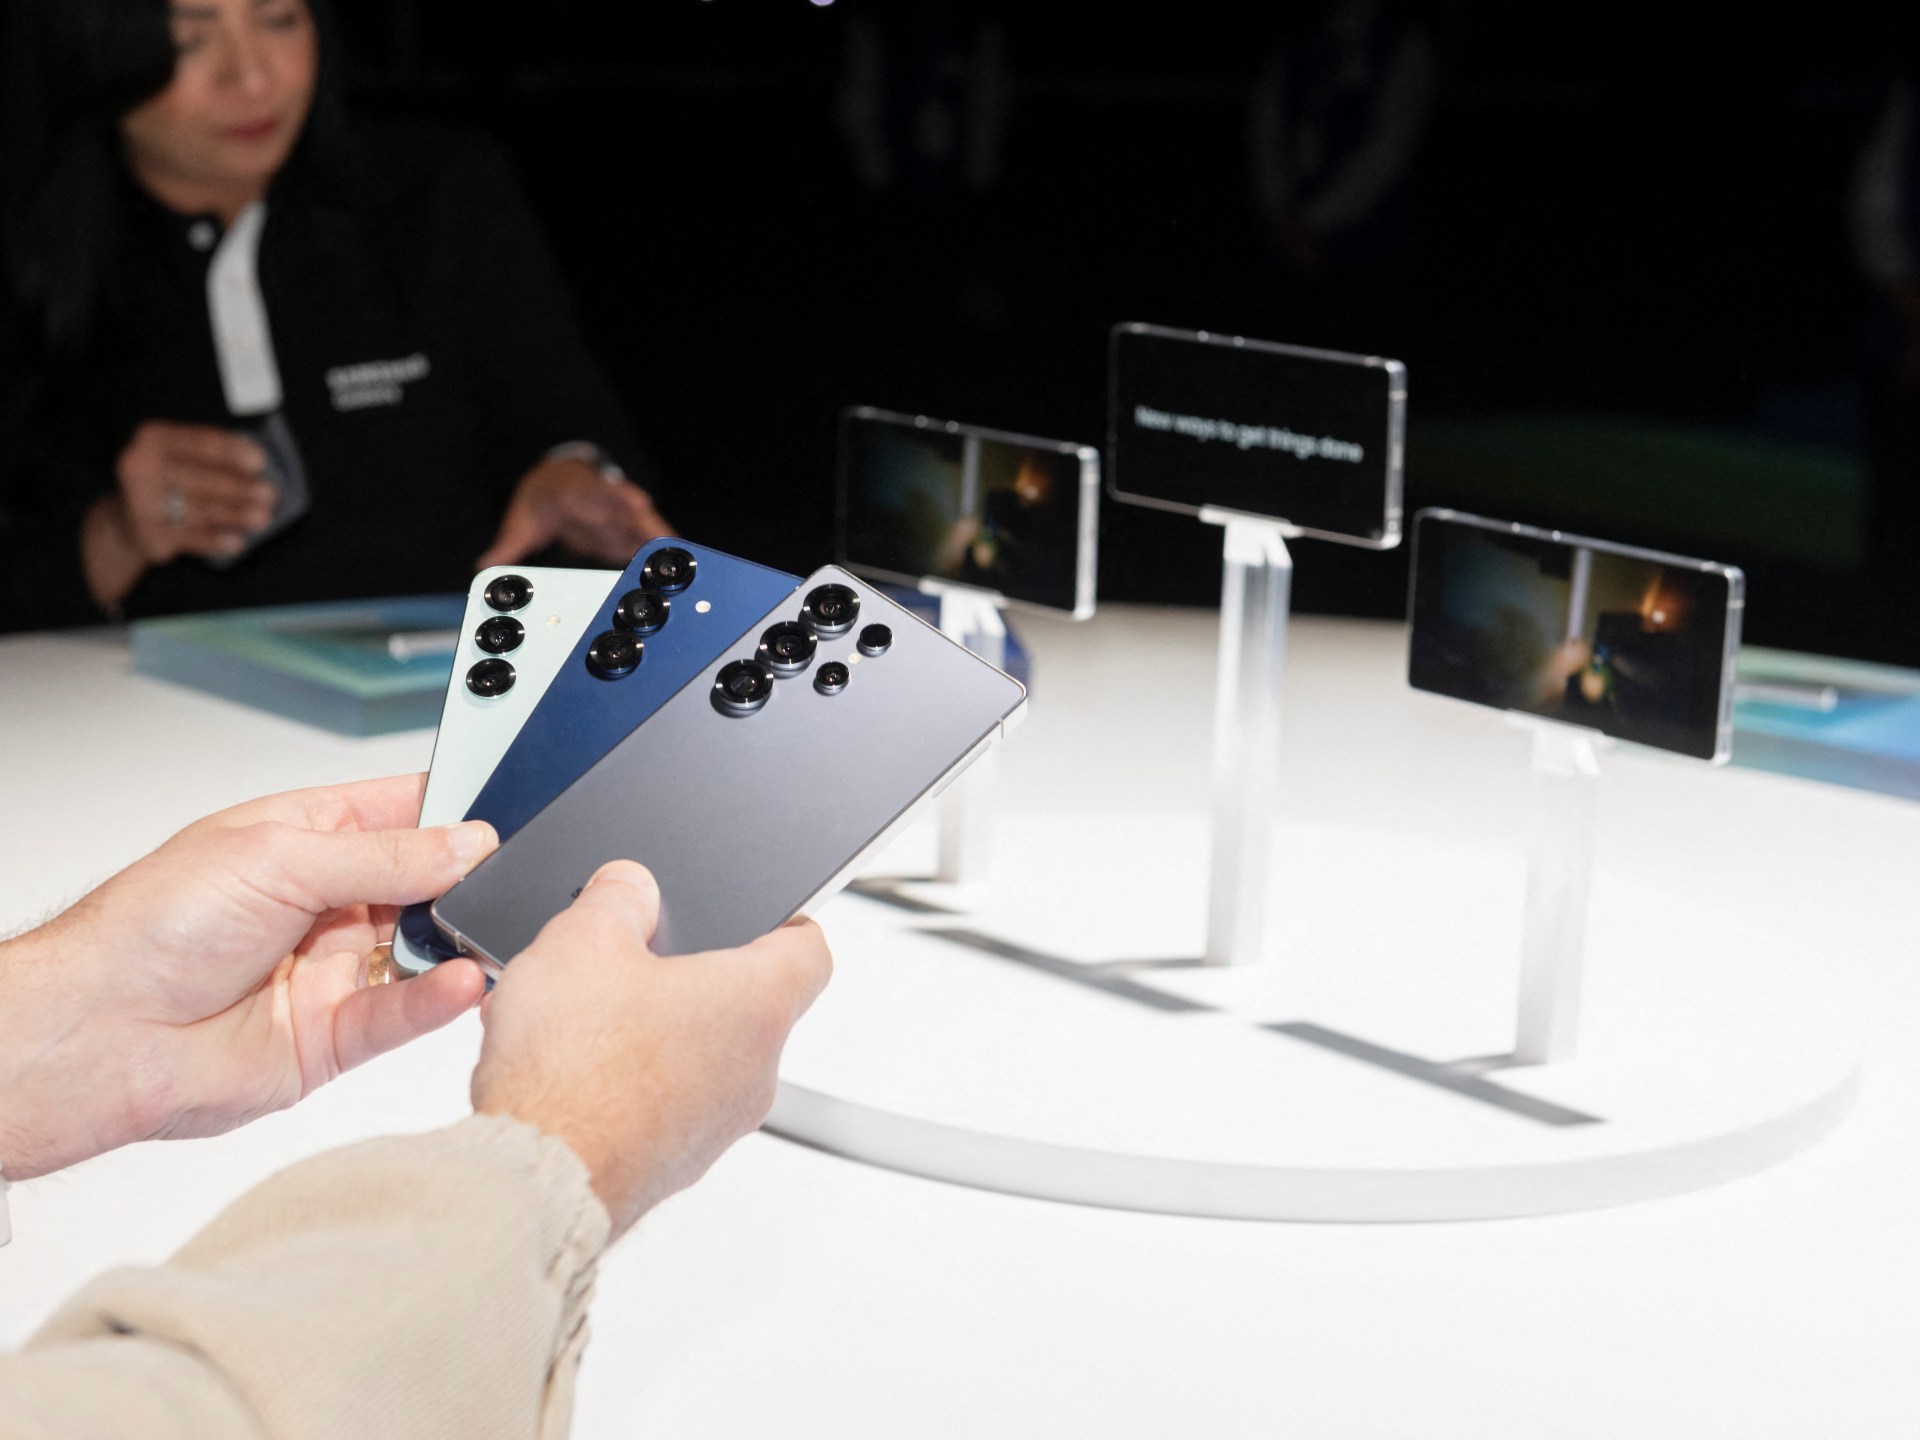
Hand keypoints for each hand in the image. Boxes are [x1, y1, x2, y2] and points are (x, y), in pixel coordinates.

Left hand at [0, 776, 495, 1181]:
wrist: (98, 1033)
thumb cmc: (152, 928)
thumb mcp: (279, 856)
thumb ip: (385, 854)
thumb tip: (471, 843)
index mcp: (308, 838)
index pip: (404, 812)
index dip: (454, 811)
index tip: (504, 814)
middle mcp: (326, 903)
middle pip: (426, 884)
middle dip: (467, 882)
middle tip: (507, 879)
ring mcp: (333, 970)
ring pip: (423, 953)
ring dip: (458, 943)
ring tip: (491, 932)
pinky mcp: (335, 1036)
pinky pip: (403, 1015)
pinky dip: (439, 1000)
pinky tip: (463, 982)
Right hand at [114, 420, 277, 563]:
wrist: (130, 519)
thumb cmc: (172, 481)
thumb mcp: (187, 459)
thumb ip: (217, 458)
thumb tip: (259, 471)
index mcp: (153, 438)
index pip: (198, 442)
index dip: (230, 452)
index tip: (260, 461)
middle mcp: (139, 466)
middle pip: (198, 477)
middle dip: (238, 487)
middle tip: (270, 494)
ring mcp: (139, 501)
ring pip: (197, 509)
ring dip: (234, 515)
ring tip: (262, 518)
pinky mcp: (146, 533)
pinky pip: (189, 537)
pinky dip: (215, 540)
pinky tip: (237, 542)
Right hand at [471, 861, 830, 1235]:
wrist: (538, 1179)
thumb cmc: (573, 1070)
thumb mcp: (582, 941)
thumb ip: (617, 898)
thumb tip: (630, 885)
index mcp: (756, 1005)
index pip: (809, 951)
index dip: (785, 923)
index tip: (758, 915)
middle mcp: (755, 1071)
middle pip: (746, 1005)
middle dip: (692, 977)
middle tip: (638, 959)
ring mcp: (718, 1125)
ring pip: (701, 1057)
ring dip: (654, 1031)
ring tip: (586, 1016)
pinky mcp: (676, 1163)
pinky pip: (667, 1104)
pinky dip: (630, 1083)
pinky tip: (571, 1070)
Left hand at [477, 457, 675, 569]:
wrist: (557, 482)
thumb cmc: (543, 497)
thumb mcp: (522, 518)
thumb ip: (509, 543)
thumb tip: (484, 564)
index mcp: (578, 493)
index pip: (600, 494)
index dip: (620, 498)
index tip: (637, 502)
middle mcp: (604, 501)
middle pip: (630, 509)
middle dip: (648, 521)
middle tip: (668, 535)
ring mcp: (618, 514)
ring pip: (642, 523)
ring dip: (658, 536)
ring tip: (680, 550)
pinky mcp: (626, 529)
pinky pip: (646, 537)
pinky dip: (660, 546)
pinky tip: (677, 559)